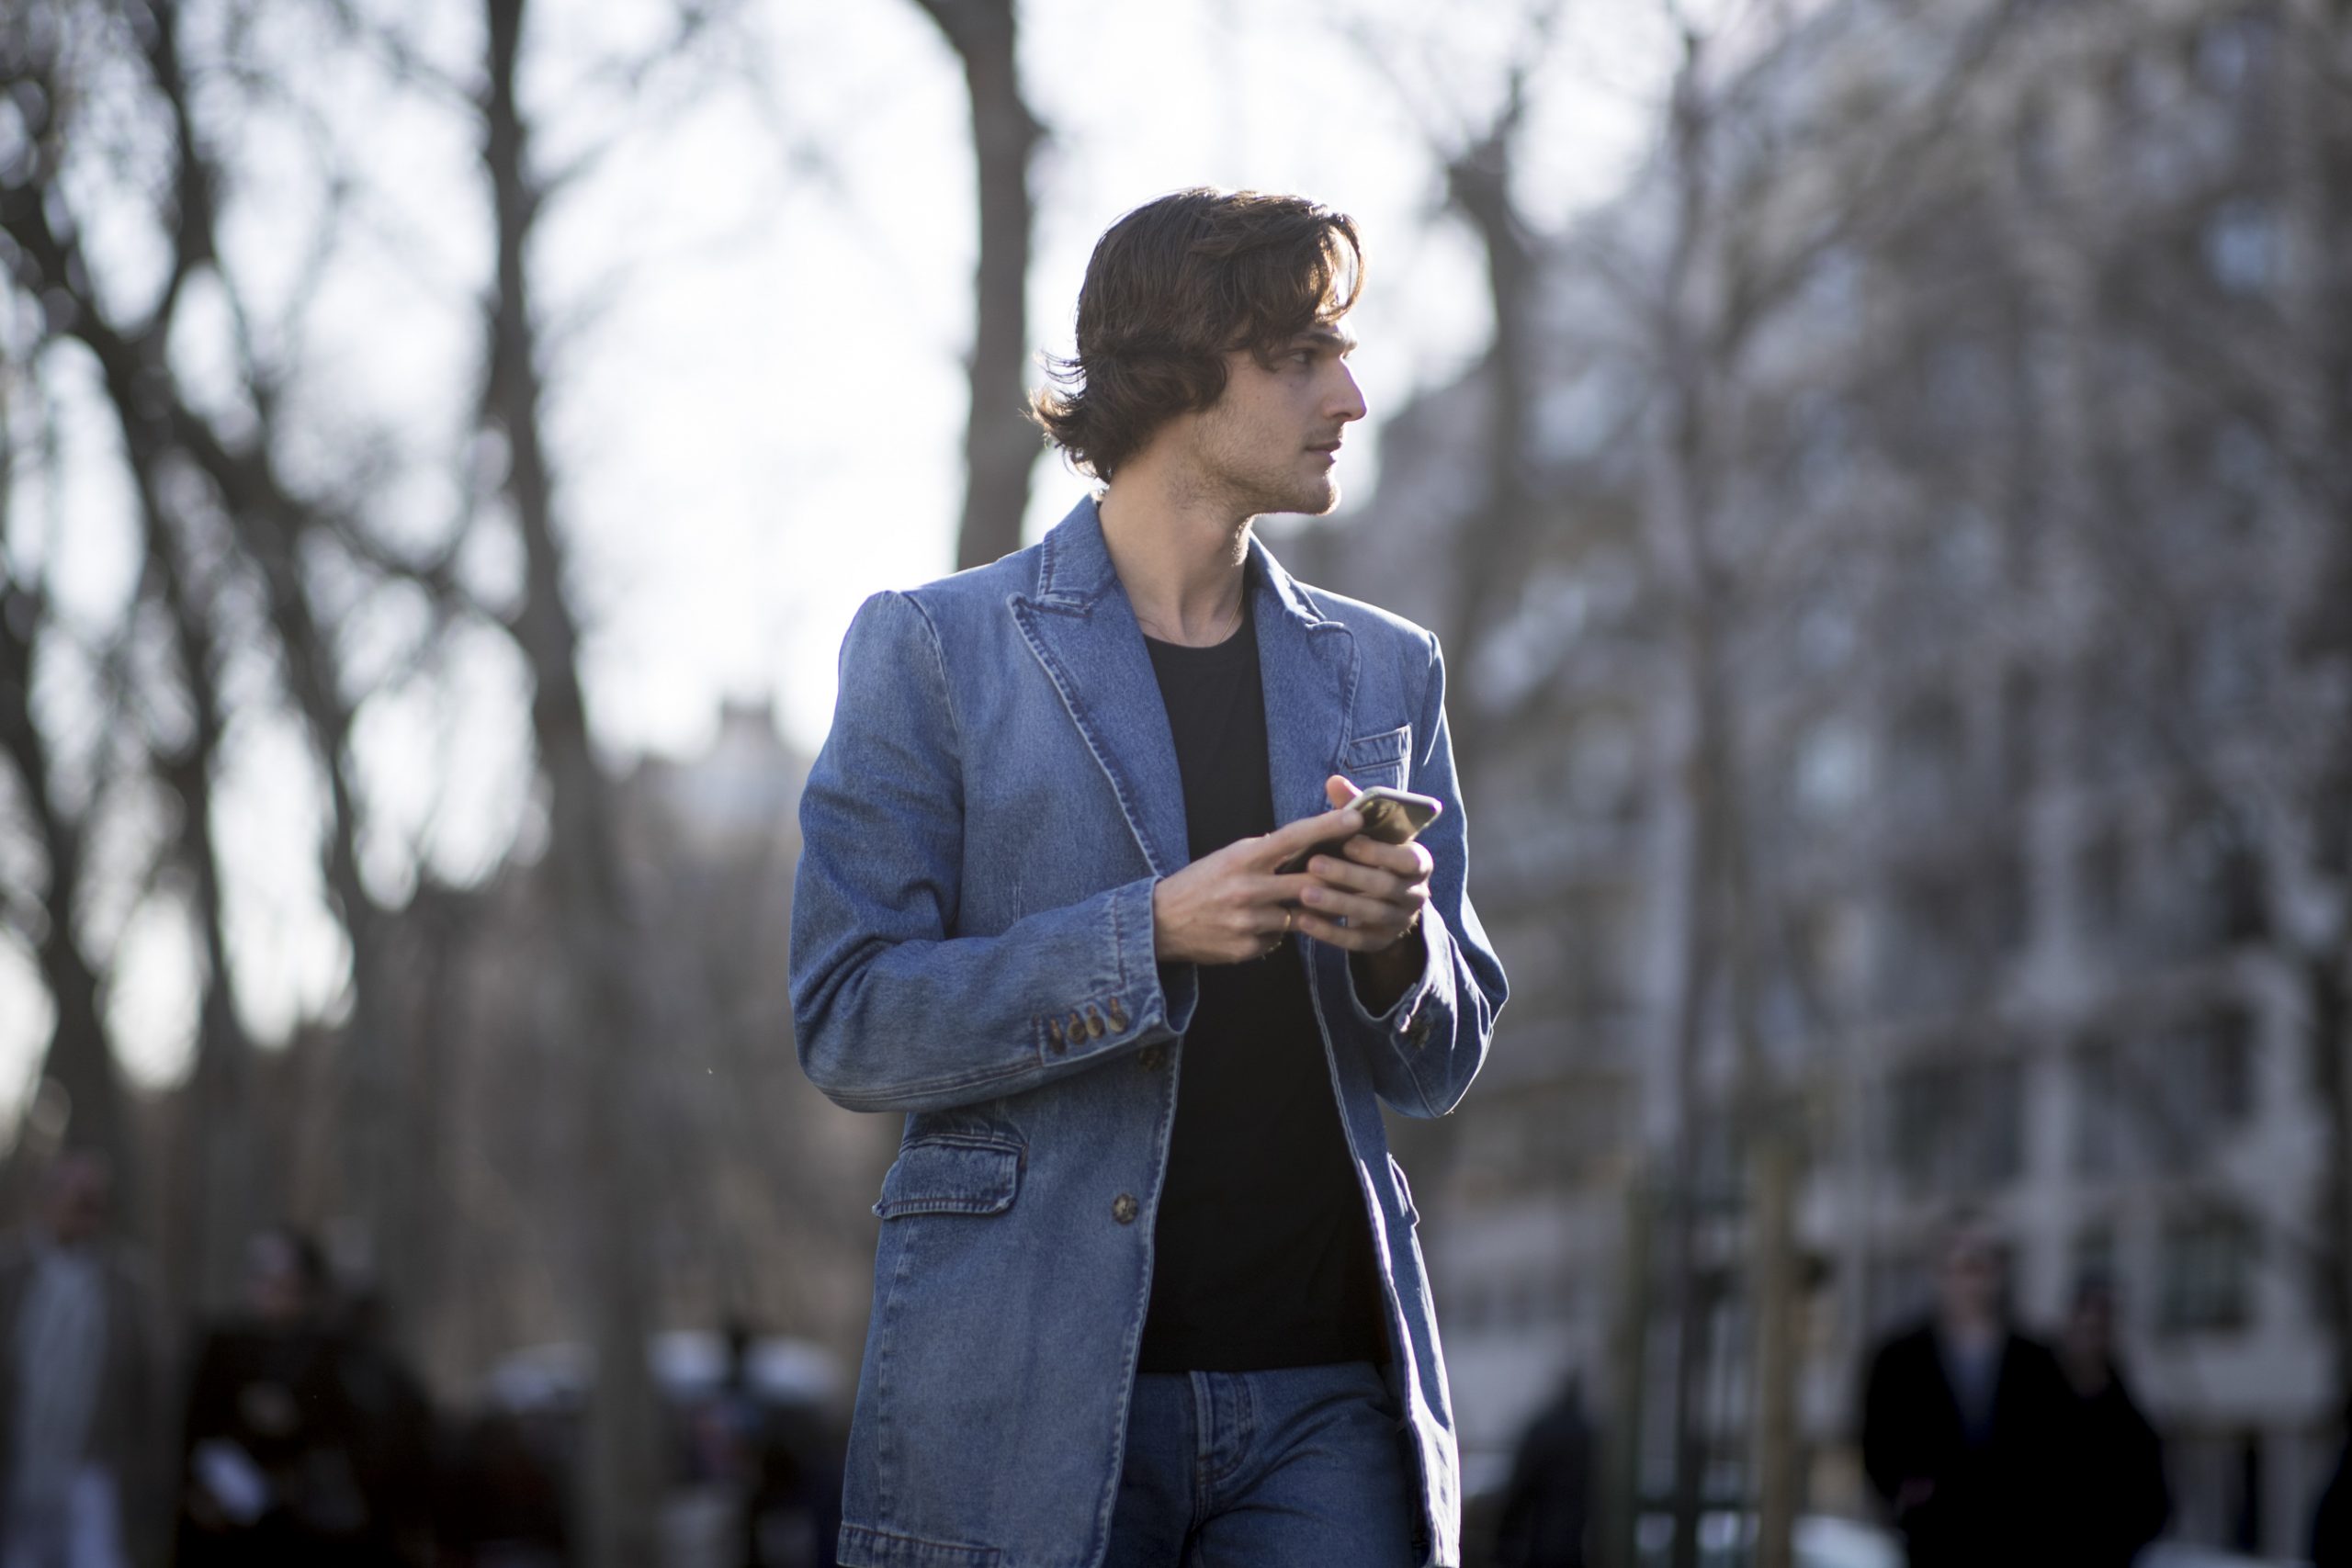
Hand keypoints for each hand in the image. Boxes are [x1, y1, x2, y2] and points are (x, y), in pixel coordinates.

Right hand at [1152, 800, 1365, 964]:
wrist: (1161, 923)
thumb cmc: (1200, 883)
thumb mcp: (1229, 857)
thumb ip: (1265, 853)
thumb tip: (1306, 843)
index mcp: (1243, 857)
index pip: (1294, 837)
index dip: (1328, 826)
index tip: (1357, 817)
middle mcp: (1248, 888)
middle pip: (1308, 881)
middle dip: (1333, 879)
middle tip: (1356, 873)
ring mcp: (1249, 921)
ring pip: (1297, 914)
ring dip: (1300, 910)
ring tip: (1285, 904)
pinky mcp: (1247, 947)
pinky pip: (1279, 938)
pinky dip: (1275, 931)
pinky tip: (1257, 927)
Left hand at [1290, 775, 1432, 953]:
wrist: (1383, 899)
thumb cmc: (1372, 854)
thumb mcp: (1368, 832)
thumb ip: (1353, 808)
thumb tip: (1334, 781)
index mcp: (1419, 863)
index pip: (1408, 859)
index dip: (1379, 852)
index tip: (1348, 842)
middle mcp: (1415, 894)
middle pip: (1385, 887)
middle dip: (1348, 876)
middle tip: (1313, 864)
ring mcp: (1399, 921)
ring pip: (1370, 915)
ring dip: (1336, 904)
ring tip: (1303, 894)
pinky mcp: (1379, 942)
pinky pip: (1355, 942)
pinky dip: (1329, 933)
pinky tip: (1303, 920)